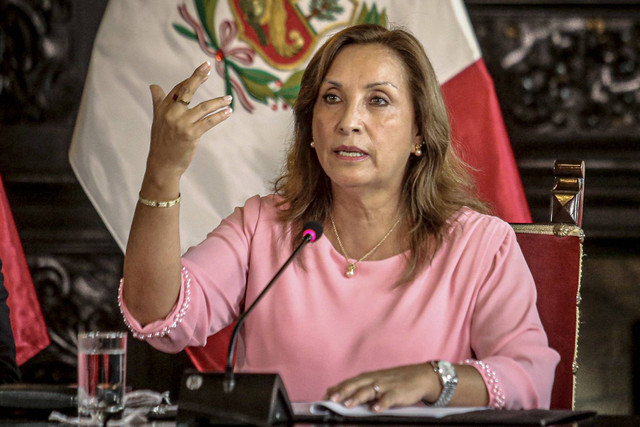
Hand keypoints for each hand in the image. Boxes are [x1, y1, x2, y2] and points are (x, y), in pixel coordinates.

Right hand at [145, 61, 232, 187]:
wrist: (162, 164)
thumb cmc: (162, 142)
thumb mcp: (157, 119)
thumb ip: (158, 101)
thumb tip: (153, 85)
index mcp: (163, 108)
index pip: (179, 88)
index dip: (192, 79)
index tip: (204, 71)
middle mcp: (171, 113)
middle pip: (187, 89)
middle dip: (198, 76)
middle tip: (208, 66)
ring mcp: (181, 123)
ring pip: (204, 107)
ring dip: (218, 102)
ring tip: (229, 98)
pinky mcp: (191, 134)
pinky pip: (209, 122)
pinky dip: (220, 116)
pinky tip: (228, 112)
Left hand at [324, 363, 437, 411]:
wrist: (420, 376)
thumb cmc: (394, 381)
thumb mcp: (374, 382)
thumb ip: (358, 388)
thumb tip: (336, 393)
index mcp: (367, 377)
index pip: (348, 383)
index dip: (336, 390)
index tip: (324, 398)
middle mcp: (374, 379)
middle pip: (355, 384)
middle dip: (343, 392)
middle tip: (331, 400)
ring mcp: (386, 385)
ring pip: (369, 390)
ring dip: (358, 397)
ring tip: (348, 405)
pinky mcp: (398, 392)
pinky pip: (389, 398)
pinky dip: (382, 403)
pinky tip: (375, 409)